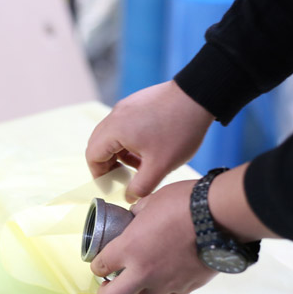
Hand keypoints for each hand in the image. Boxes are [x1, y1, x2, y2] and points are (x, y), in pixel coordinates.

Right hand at [86, 80, 214, 202]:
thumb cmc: (179, 130)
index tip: (112, 185)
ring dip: (120, 153)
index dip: (99, 174)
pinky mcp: (137, 102)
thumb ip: (141, 186)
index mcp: (115, 129)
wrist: (199, 96)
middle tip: (124, 177)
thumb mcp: (160, 166)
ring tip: (140, 165)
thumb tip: (129, 197)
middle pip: (98, 144)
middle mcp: (116, 115)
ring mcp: (126, 106)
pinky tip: (148, 149)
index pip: (92, 156)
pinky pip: (124, 125)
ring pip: (112, 135)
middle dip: (108, 164)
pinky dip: (128, 140)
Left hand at [90, 180, 217, 293]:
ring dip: (139, 290)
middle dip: (107, 293)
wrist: (219, 216)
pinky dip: (165, 289)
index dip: (97, 264)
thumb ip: (137, 214)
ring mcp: (167, 283)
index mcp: (128, 248)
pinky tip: (168, 275)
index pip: (100, 266)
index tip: (101, 262)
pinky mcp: (188, 287)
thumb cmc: (184, 203)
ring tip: (144, 277)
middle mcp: (144, 272)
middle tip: (110, 284)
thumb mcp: (151, 201)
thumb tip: (135, 216)